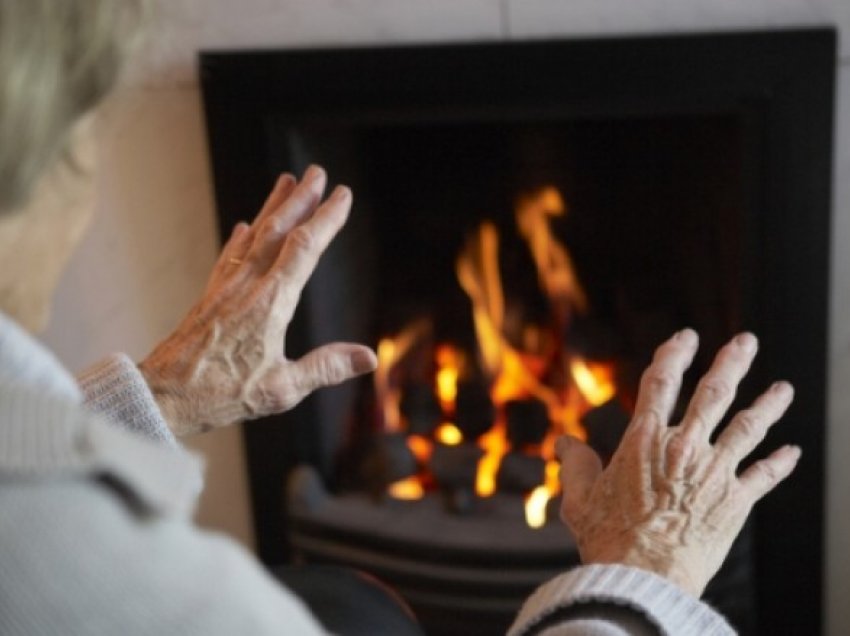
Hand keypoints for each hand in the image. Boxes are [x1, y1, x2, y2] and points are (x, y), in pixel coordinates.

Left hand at [138, 165, 376, 435]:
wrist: (162, 394)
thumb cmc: (222, 394)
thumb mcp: (282, 389)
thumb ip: (326, 368)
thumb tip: (369, 356)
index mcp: (270, 303)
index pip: (304, 249)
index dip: (326, 219)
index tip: (342, 195)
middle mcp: (247, 286)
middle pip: (278, 230)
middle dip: (300, 199)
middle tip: (317, 173)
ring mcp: (225, 288)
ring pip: (253, 236)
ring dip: (272, 207)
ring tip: (286, 182)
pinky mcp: (209, 297)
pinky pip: (229, 257)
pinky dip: (241, 237)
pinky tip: (242, 227)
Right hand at [556, 329, 799, 596]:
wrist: (645, 576)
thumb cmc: (609, 538)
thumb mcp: (580, 497)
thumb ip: (575, 464)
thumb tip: (566, 442)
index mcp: (645, 440)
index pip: (662, 381)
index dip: (674, 353)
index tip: (685, 337)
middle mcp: (684, 447)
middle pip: (714, 393)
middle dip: (732, 363)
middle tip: (745, 343)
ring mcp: (714, 472)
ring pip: (748, 426)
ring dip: (768, 404)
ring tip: (783, 388)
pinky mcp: (735, 502)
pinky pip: (764, 475)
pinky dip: (779, 462)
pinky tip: (792, 451)